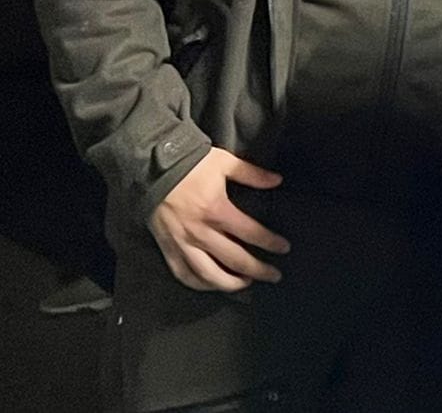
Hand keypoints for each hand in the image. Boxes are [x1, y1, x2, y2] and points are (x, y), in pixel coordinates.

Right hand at [148, 147, 289, 291]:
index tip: (284, 248)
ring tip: (246, 283)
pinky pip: (183, 274)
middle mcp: (200, 232)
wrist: (152, 167)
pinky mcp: (167, 248)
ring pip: (208, 274)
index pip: (250, 233)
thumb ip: (252, 174)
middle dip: (257, 270)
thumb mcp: (225, 162)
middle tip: (273, 275)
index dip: (270, 242)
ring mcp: (182, 243)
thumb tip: (277, 180)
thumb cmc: (191, 164)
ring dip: (229, 284)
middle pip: (233, 259)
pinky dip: (199, 284)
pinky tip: (212, 285)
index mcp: (216, 210)